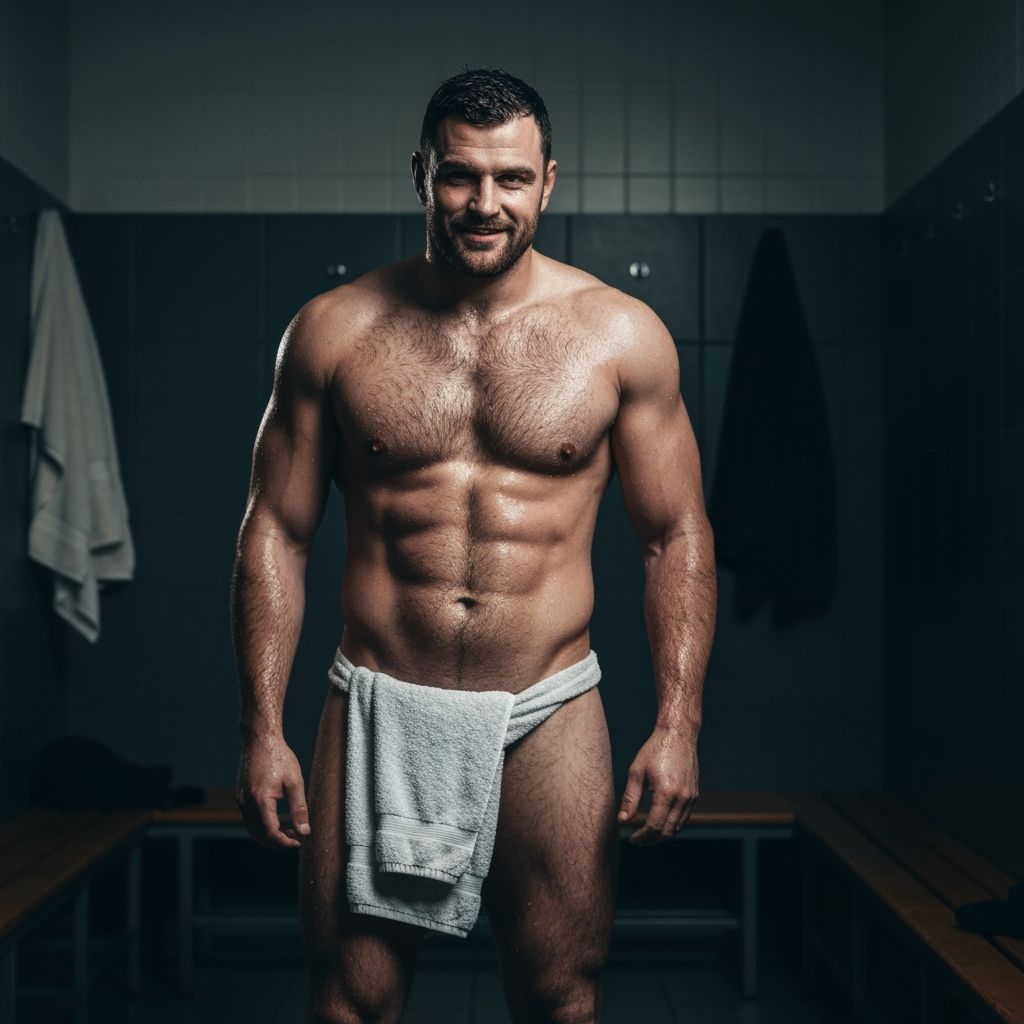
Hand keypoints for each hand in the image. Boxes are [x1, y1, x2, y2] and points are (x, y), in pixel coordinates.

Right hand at [236, 733, 310, 848]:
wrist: (260, 739)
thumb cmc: (279, 757)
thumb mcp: (294, 781)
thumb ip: (299, 808)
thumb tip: (305, 831)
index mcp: (259, 800)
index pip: (271, 833)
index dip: (285, 842)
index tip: (300, 842)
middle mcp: (245, 803)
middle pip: (259, 835)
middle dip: (277, 842)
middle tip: (296, 839)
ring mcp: (240, 800)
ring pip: (252, 828)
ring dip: (269, 835)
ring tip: (290, 831)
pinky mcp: (240, 795)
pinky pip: (249, 818)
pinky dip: (262, 825)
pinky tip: (278, 819)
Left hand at [616, 726, 698, 844]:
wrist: (678, 735)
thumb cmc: (654, 750)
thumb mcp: (636, 772)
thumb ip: (630, 799)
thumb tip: (622, 820)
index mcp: (665, 792)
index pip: (654, 825)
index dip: (642, 836)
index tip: (632, 839)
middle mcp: (681, 798)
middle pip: (667, 831)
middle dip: (652, 840)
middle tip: (639, 841)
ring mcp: (691, 797)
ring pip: (677, 827)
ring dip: (663, 835)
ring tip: (648, 835)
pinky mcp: (694, 794)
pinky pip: (684, 818)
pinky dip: (672, 825)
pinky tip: (660, 823)